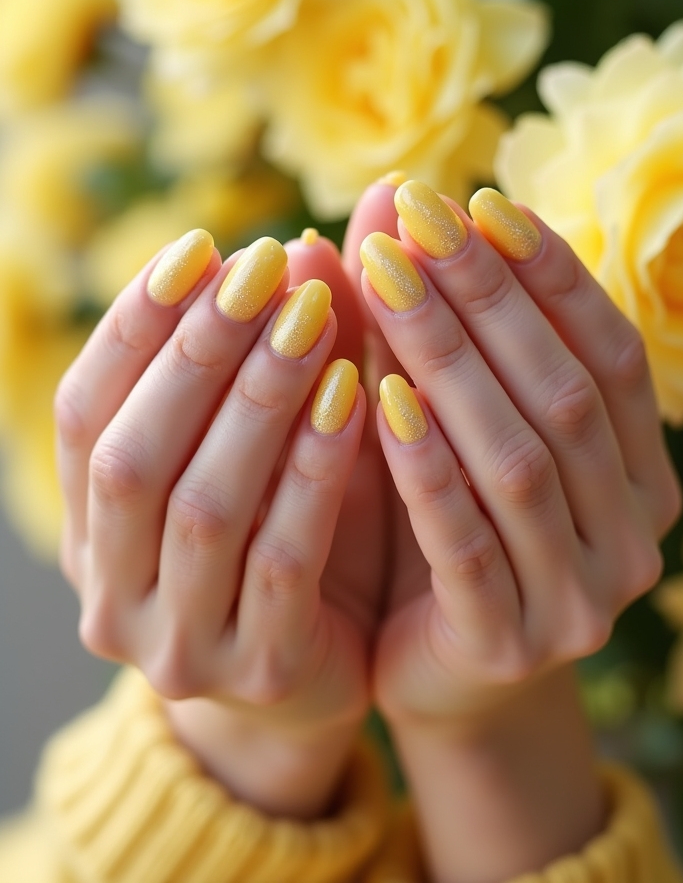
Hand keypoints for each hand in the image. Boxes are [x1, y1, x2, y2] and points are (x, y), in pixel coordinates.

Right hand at [55, 229, 386, 818]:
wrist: (319, 682)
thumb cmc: (287, 545)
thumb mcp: (268, 451)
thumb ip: (274, 360)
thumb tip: (305, 246)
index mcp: (90, 532)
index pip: (82, 415)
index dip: (134, 327)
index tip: (198, 248)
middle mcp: (111, 593)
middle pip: (132, 458)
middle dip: (197, 352)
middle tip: (261, 269)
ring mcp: (178, 646)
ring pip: (204, 507)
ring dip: (257, 400)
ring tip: (310, 316)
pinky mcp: (262, 671)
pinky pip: (283, 560)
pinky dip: (314, 471)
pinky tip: (354, 398)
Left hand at [343, 180, 681, 881]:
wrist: (436, 674)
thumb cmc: (446, 532)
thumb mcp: (448, 425)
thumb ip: (427, 326)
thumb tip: (382, 196)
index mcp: (642, 476)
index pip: (614, 354)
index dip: (550, 274)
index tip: (479, 201)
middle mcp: (633, 537)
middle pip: (564, 394)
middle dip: (486, 296)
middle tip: (415, 219)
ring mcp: (580, 601)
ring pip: (519, 460)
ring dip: (450, 360)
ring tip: (385, 278)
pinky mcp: (507, 647)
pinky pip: (466, 544)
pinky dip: (426, 465)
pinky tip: (379, 396)